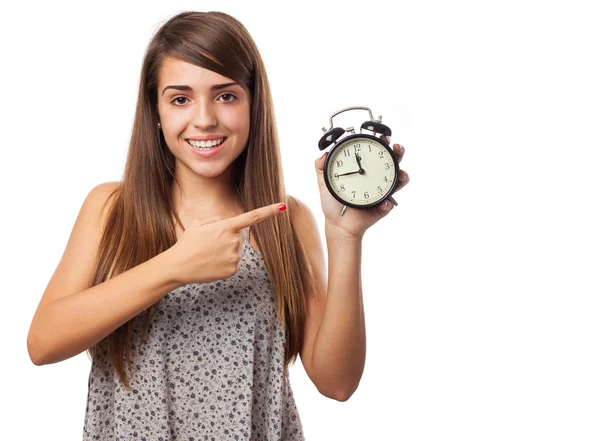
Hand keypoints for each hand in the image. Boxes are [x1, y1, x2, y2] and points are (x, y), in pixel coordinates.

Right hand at [166, 203, 286, 284]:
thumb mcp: (199, 224)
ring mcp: (235, 256)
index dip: (270, 211)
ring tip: (209, 254)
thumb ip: (216, 220)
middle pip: (241, 236)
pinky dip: (225, 263)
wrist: (178, 266)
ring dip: (227, 250)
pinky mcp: (233, 269)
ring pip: (237, 250)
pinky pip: (234, 262)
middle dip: (230, 237)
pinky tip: (212, 264)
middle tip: (210, 243)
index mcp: (226, 226)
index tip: (283, 206)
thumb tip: (226, 223)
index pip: (253, 217)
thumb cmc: (187, 243)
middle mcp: (234, 241)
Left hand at [314, 134, 409, 238]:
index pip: (375, 151)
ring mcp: (382, 191)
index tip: (382, 136)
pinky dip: (387, 203)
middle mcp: (376, 177)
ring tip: (401, 174)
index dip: (381, 142)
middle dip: (398, 152)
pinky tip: (383, 203)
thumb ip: (321, 167)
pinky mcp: (383, 206)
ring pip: (399, 180)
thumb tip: (323, 153)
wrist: (337, 224)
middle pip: (392, 161)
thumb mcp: (324, 182)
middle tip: (397, 148)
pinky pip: (389, 203)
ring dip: (403, 175)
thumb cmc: (333, 203)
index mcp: (364, 169)